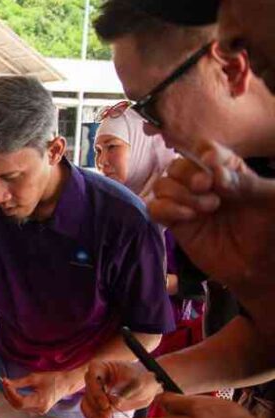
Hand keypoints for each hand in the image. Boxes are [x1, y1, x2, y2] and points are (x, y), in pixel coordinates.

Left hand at [1, 368, 84, 415]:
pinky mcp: (39, 410)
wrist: (66, 383)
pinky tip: (14, 391)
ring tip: (8, 386)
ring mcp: (39, 411)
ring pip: (19, 407)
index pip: (19, 402)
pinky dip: (17, 399)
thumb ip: (19, 382)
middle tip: (5, 382)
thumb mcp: (34, 378)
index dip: (10, 393)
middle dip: (8, 394)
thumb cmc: (53, 379)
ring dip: (11, 397)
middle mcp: (40, 409)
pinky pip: (23, 406)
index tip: (5, 382)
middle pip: (17, 406)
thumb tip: (5, 382)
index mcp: (40, 401)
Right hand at [81, 361, 161, 417]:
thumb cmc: (143, 380)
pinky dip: (93, 417)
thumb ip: (126, 392)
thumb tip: (113, 404)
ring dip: (93, 414)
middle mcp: (95, 378)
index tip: (105, 404)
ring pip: (86, 402)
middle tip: (108, 415)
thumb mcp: (138, 383)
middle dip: (97, 406)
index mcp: (103, 367)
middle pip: (88, 391)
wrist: (147, 387)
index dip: (95, 390)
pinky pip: (89, 410)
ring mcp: (95, 390)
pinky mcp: (97, 402)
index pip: (91, 375)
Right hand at [149, 142, 274, 297]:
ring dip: (179, 193)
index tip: (212, 163)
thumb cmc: (271, 229)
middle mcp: (204, 185)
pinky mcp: (176, 225)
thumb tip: (216, 173)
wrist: (261, 267)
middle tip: (206, 186)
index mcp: (228, 172)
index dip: (204, 152)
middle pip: (178, 164)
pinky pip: (155, 209)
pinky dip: (166, 209)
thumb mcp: (270, 201)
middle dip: (189, 173)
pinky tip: (188, 218)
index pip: (206, 150)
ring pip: (163, 185)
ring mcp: (187, 205)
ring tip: (206, 208)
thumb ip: (247, 183)